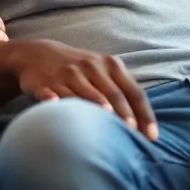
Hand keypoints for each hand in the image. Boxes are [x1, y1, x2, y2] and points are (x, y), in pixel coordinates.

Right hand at [9, 39, 158, 140]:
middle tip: (132, 132)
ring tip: (105, 122)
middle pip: (113, 93)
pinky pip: (49, 92)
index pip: (133, 91)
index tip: (152, 136)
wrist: (37, 53)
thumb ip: (122, 92)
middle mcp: (91, 67)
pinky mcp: (45, 82)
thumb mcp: (103, 72)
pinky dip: (51, 99)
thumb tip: (144, 125)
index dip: (144, 114)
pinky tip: (54, 104)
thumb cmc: (80, 69)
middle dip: (124, 113)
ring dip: (95, 105)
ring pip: (84, 92)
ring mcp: (68, 74)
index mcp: (110, 65)